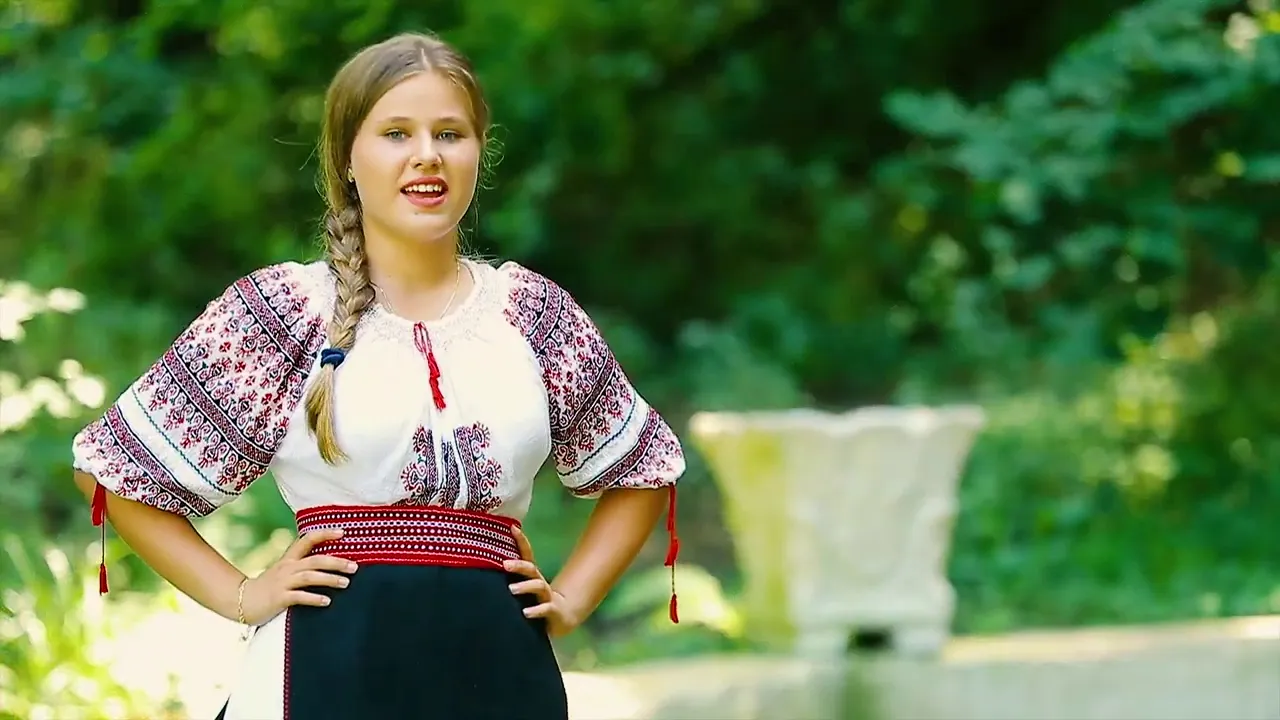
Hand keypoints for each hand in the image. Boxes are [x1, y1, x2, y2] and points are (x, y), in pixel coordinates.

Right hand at [238, 528, 357, 625]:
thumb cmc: (268, 586)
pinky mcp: (279, 598)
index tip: (343, 532)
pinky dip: (313, 598)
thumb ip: (302, 565)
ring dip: (329, 579)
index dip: (325, 534)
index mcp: (289, 558)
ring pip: (309, 577)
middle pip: (315, 560)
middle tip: (355, 567)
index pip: (307, 539)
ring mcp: (282, 583)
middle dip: (336, 562)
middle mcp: (287, 568)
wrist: (242, 601)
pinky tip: (327, 601)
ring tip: (346, 583)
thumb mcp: (284, 571)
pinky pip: (298, 597)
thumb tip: (329, 562)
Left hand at [504, 526, 582, 637]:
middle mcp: (539, 582)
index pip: (527, 555)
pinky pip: (545, 609)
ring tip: (511, 589)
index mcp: (532, 576)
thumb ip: (509, 579)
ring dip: (525, 586)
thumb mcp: (523, 589)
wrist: (562, 616)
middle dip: (519, 565)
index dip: (521, 541)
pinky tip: (526, 613)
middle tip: (504, 564)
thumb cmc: (535, 600)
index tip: (512, 528)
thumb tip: (483, 565)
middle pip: (531, 569)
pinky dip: (536, 611)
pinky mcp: (552, 611)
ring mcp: (547, 597)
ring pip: (539, 586)